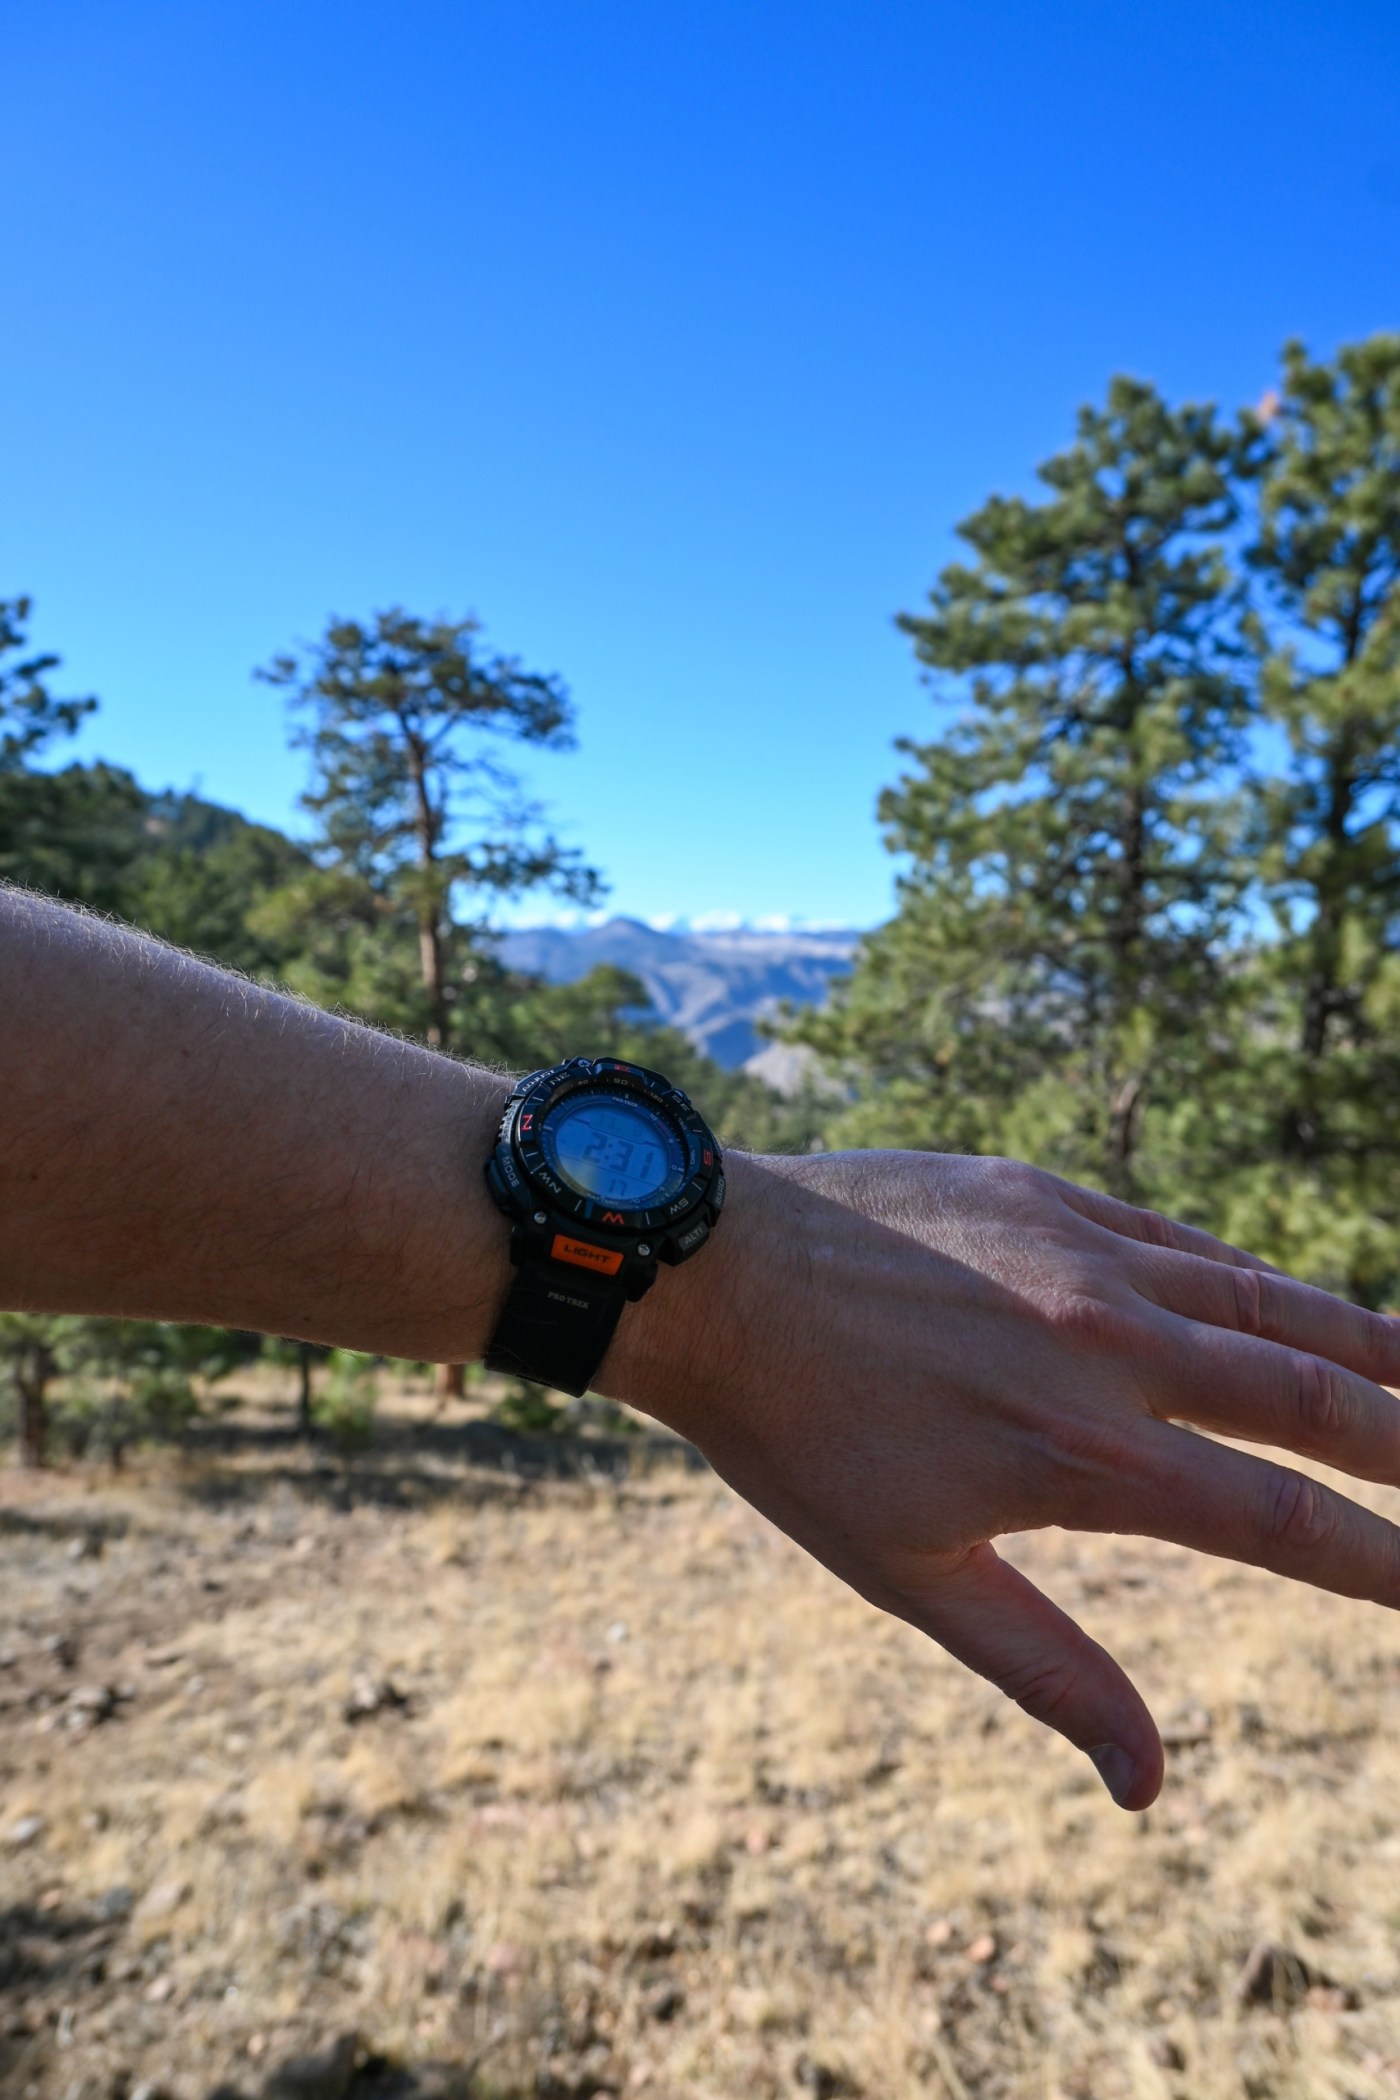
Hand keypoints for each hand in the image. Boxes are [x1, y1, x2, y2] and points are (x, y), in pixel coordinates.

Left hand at [607, 1149, 1399, 1808]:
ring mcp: (1084, 1254)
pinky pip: (1186, 1242)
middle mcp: (1109, 1347)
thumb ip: (1047, 1671)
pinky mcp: (1049, 1193)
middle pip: (1313, 1398)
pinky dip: (1258, 1282)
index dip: (1388, 1561)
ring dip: (1370, 1343)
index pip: (1283, 1522)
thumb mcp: (912, 1573)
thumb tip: (1148, 1787)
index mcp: (1082, 1458)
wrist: (707, 1274)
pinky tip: (1297, 1304)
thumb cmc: (794, 1436)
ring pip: (1271, 1302)